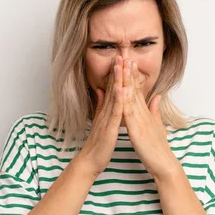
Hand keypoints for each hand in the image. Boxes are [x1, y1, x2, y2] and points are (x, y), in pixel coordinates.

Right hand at [77, 57, 123, 175]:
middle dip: (117, 70)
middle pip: (112, 87)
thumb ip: (101, 105)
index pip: (112, 88)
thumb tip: (101, 90)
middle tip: (121, 53)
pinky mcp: (109, 127)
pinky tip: (123, 89)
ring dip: (118, 79)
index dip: (117, 73)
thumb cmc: (97, 143)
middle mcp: (105, 111)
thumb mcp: (100, 121)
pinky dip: (119, 100)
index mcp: (105, 110)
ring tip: (122, 64)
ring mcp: (106, 118)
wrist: (91, 160)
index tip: (121, 58)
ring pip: (114, 96)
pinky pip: (115, 112)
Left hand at [121, 57, 177, 180]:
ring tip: (123, 67)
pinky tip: (122, 91)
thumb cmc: (159, 147)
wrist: (163, 164)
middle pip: (134, 90)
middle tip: (125, 56)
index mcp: (145, 113)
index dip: (133, 77)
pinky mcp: (137, 130)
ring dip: (127, 82)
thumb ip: (156, 111)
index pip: (138, 91)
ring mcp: (141, 121)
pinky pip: (129, 114)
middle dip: (129, 73)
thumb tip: (156, 97)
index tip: (129, 62)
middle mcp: (143, 114)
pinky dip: (126, 102)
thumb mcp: (157, 126)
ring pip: (132, 98)